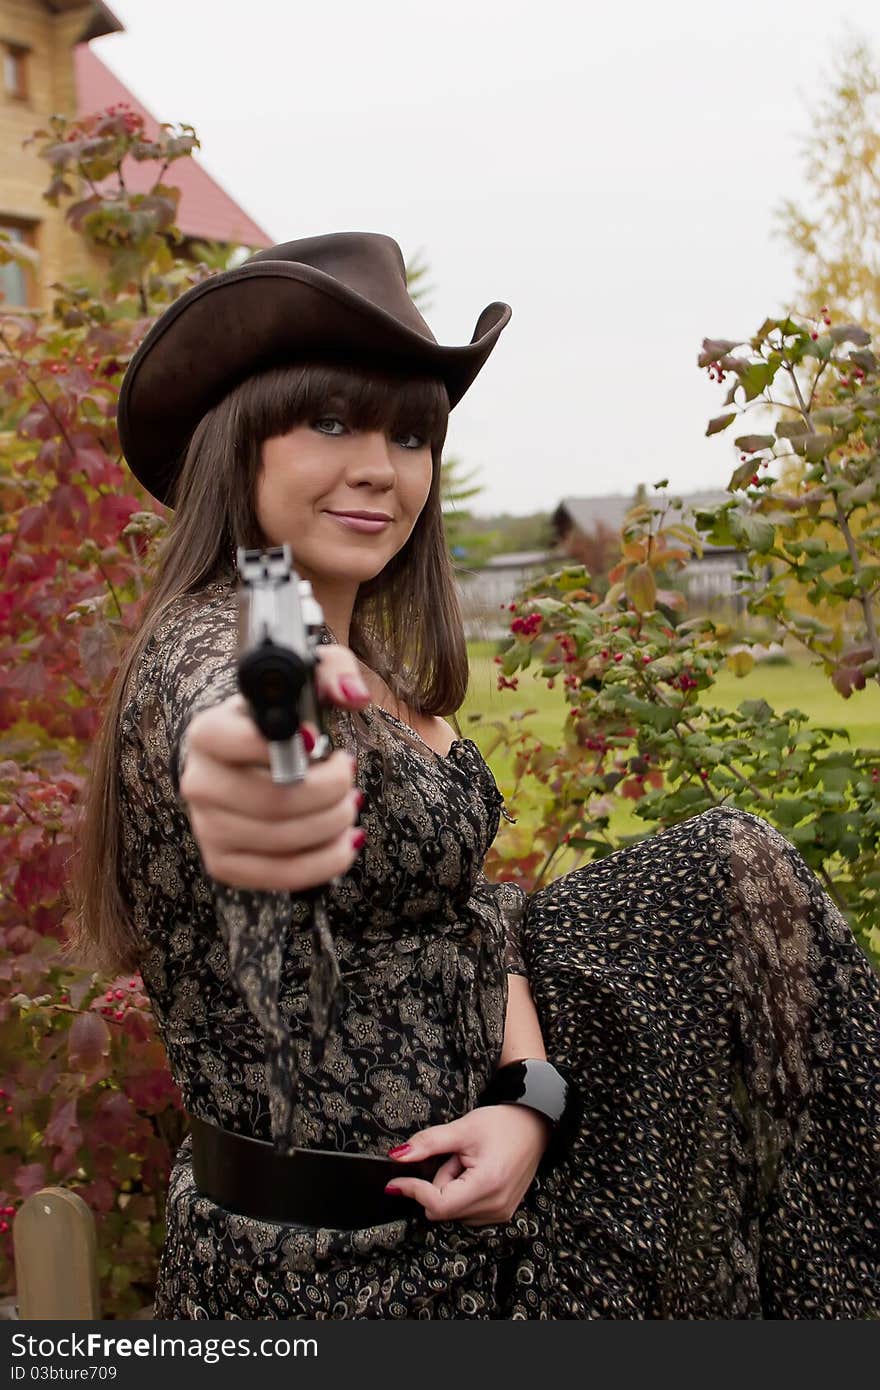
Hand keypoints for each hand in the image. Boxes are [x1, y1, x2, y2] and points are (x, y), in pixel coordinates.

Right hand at [180, 643, 370, 891]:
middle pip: (270, 800)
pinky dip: (326, 861)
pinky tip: (347, 841)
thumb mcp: (305, 682)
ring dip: (333, 823)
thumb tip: (353, 697)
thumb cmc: (285, 722)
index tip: (317, 743)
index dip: (282, 747)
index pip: (231, 741)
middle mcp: (198, 782)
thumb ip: (333, 672)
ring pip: (281, 839)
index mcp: (209, 732)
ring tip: (349, 804)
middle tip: (349, 776)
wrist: (252, 764)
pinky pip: (280, 875)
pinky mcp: (224, 864)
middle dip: (329, 791)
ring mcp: (207, 828)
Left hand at [384, 1105, 550, 1226]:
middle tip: (454, 1156)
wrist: (534, 1125)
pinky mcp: (502, 1213)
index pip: (438, 1205)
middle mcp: (496, 1206)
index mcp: (487, 1185)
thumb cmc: (502, 1124)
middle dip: (439, 1182)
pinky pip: (467, 1211)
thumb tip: (397, 1156)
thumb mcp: (462, 1128)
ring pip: (453, 1211)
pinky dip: (462, 1194)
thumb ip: (428, 1143)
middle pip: (443, 1208)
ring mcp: (501, 1213)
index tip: (395, 1182)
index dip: (413, 1191)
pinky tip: (475, 1173)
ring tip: (468, 1162)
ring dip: (451, 1189)